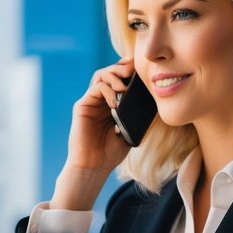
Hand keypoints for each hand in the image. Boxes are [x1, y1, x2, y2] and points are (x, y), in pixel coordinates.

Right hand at [51, 60, 135, 210]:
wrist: (93, 166)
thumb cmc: (111, 152)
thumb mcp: (130, 130)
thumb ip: (136, 114)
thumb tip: (150, 96)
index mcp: (111, 103)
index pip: (119, 78)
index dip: (129, 69)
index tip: (143, 67)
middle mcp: (100, 99)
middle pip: (109, 72)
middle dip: (122, 66)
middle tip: (134, 67)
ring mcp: (91, 101)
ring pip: (101, 75)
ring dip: (115, 75)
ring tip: (125, 86)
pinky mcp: (82, 106)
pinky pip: (96, 89)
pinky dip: (108, 91)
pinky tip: (116, 102)